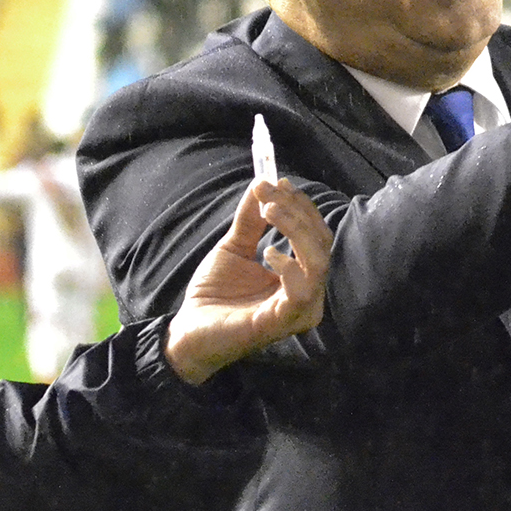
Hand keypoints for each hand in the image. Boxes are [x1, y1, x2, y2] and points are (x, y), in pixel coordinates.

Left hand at [165, 178, 329, 383]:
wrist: (188, 331)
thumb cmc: (214, 295)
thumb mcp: (234, 248)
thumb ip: (250, 220)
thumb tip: (262, 181)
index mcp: (300, 276)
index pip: (316, 234)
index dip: (300, 205)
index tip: (277, 180)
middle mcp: (307, 294)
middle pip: (322, 243)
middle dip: (297, 210)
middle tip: (268, 191)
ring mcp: (297, 311)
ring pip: (319, 263)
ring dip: (296, 229)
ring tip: (268, 210)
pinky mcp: (281, 324)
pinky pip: (301, 292)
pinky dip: (289, 266)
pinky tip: (268, 252)